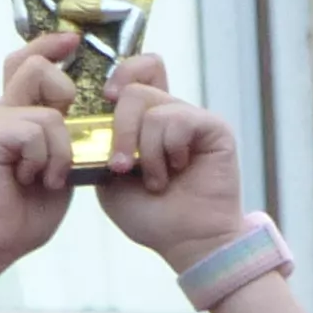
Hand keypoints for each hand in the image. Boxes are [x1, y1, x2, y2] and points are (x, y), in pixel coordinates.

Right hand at [0, 35, 82, 272]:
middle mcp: (3, 112)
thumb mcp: (59, 168)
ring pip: (44, 109)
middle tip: (65, 128)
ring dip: (60, 148)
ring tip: (50, 176)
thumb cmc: (26, 212)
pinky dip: (44, 159)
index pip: (28, 62)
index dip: (50, 46)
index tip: (74, 41)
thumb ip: (68, 141)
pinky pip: (32, 132)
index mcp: (18, 115)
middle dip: (61, 89)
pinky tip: (34, 180)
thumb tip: (89, 122)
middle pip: (31, 65)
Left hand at [98, 54, 252, 266]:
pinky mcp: (214, 128)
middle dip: (121, 130)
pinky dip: (169, 149)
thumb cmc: (152, 215)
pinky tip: (178, 170)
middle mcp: (170, 114)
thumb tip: (99, 118)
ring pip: (153, 108)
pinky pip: (178, 120)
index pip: (138, 71)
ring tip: (157, 180)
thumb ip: (102, 147)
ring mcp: (193, 119)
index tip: (108, 98)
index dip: (121, 73)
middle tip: (122, 166)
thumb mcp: (109, 181)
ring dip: (147, 151)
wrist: (186, 241)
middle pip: (136, 88)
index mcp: (146, 121)